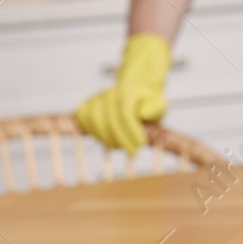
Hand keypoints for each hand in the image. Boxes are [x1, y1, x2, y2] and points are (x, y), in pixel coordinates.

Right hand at [74, 33, 170, 152]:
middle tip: (133, 151)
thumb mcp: (159, 104)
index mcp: (127, 92)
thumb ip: (155, 109)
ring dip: (107, 138)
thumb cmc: (147, 103)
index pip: (126, 115)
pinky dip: (92, 132)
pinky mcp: (86, 105)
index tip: (140, 146)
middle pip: (109, 120)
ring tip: (120, 146)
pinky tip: (106, 140)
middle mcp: (109, 93)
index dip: (132, 132)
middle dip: (121, 140)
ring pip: (94, 122)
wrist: (134, 92)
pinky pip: (83, 120)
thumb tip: (143, 114)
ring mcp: (96, 98)